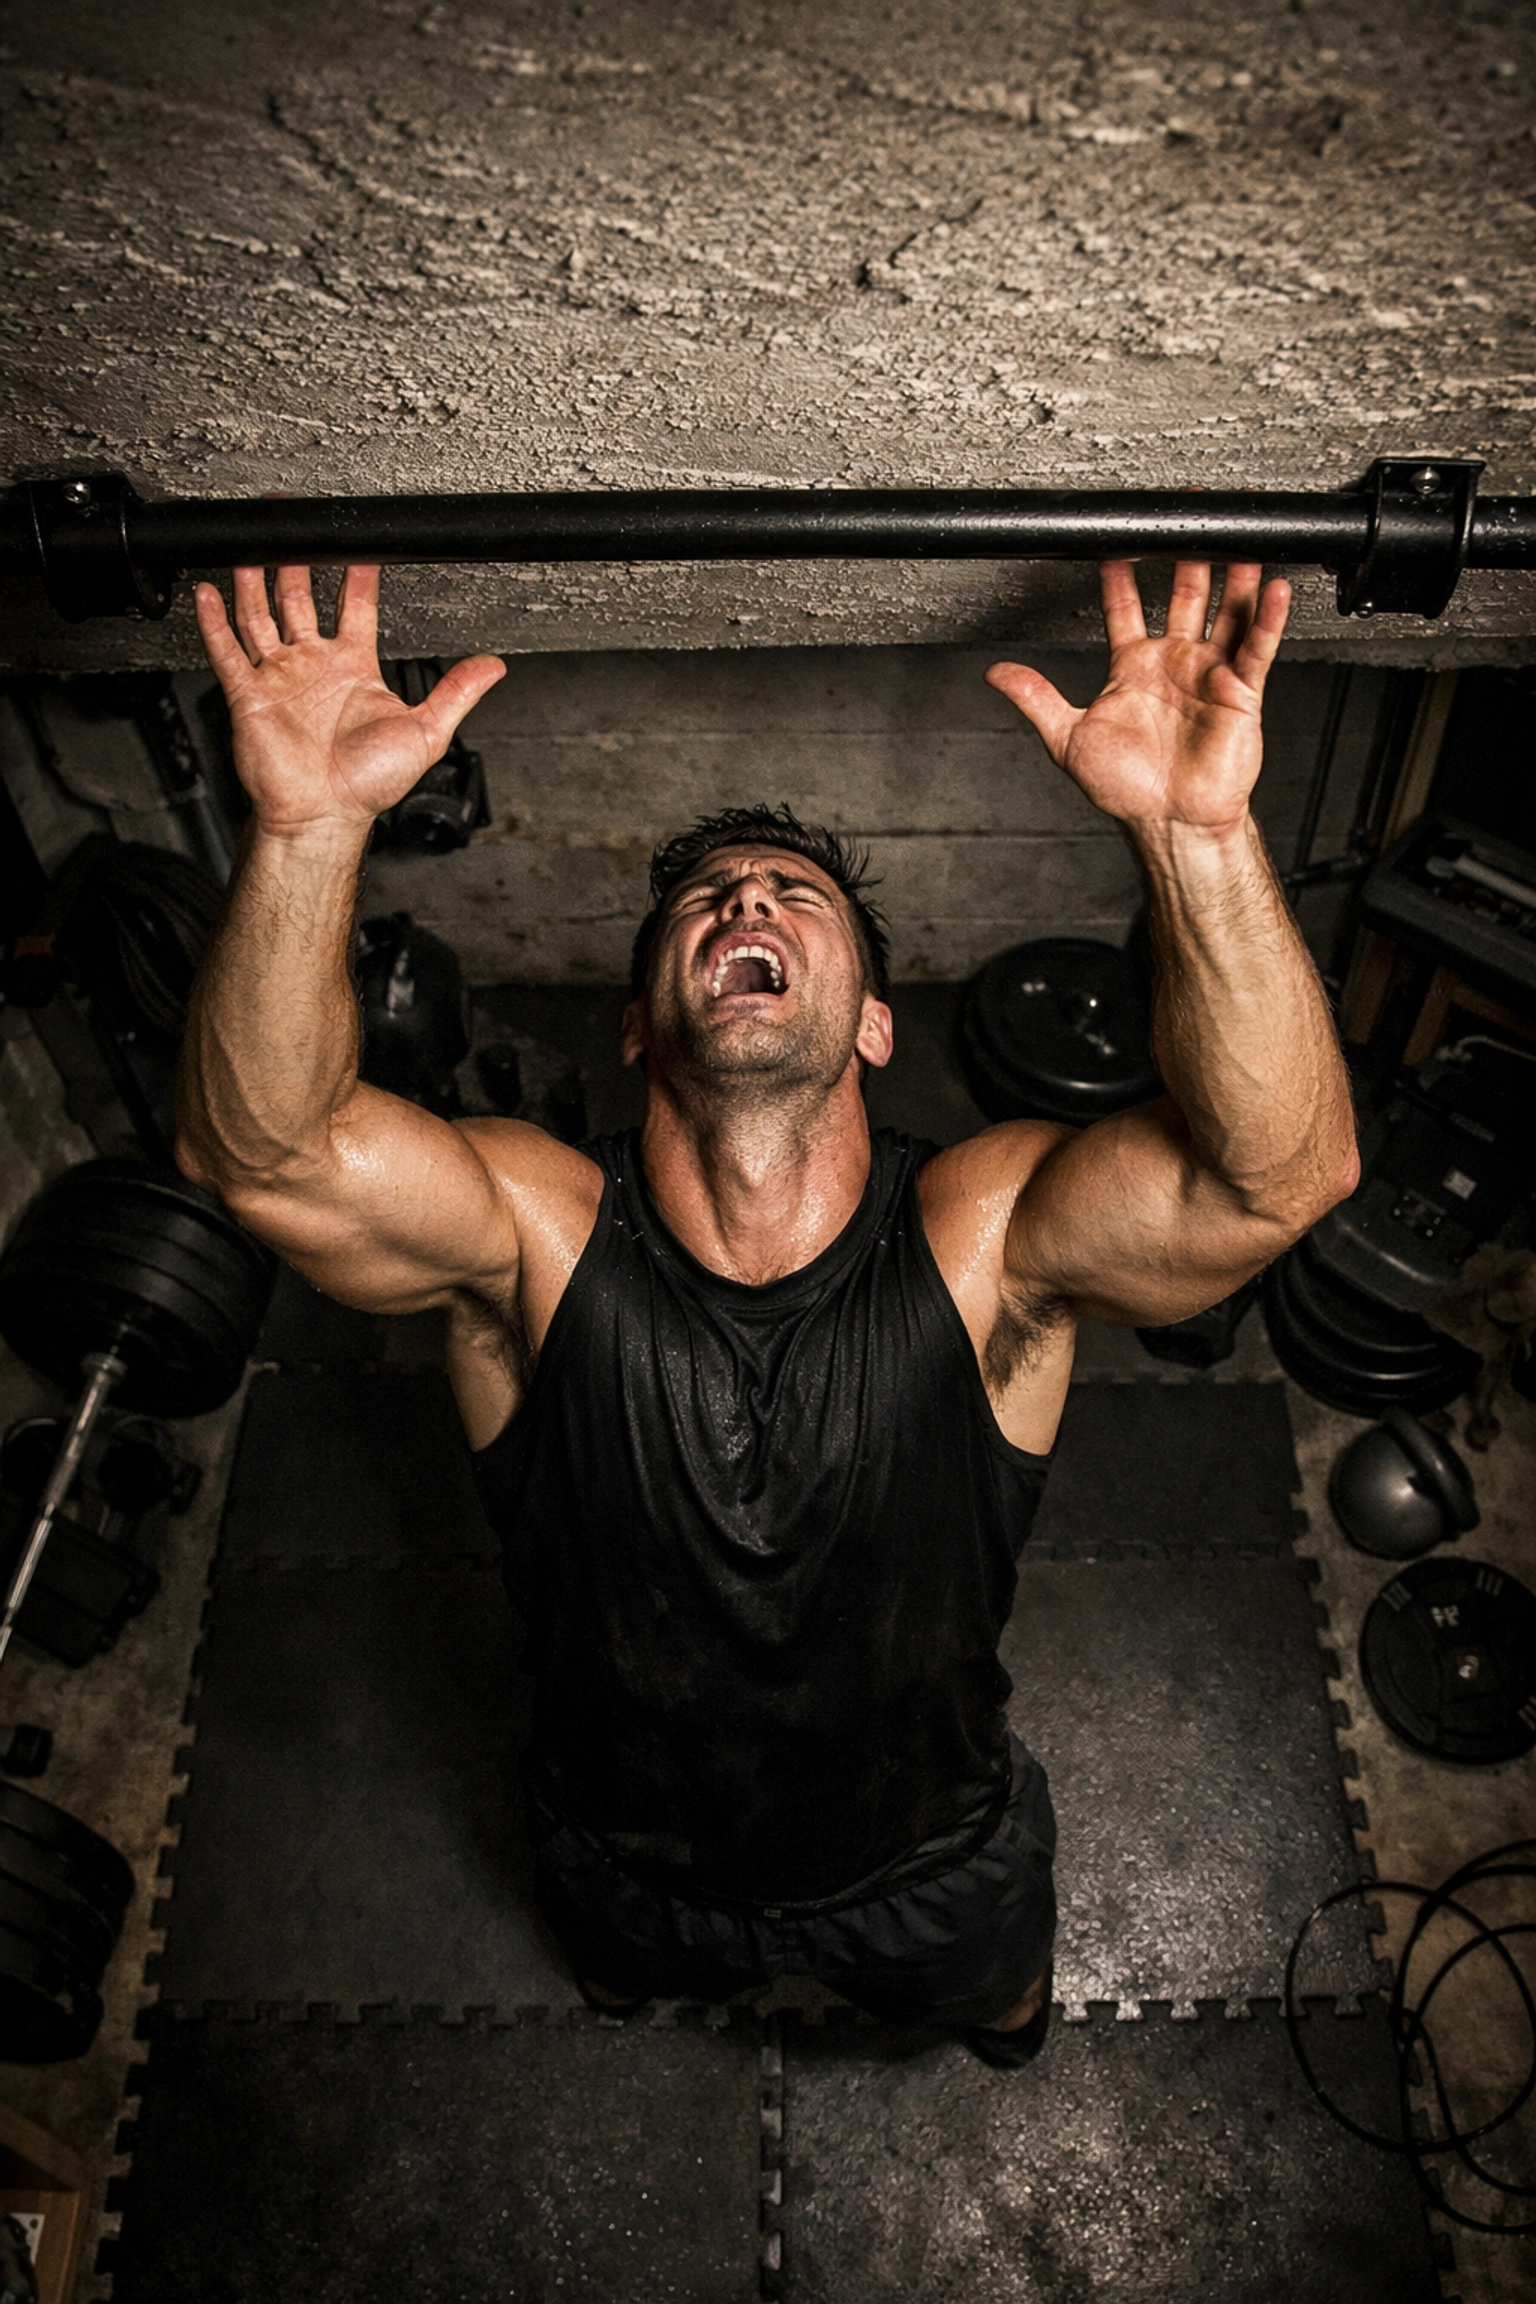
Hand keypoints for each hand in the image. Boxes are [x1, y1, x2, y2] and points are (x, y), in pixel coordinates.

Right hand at [194, 565, 504, 837]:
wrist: (324, 815)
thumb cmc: (368, 784)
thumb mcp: (426, 732)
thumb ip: (456, 692)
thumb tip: (494, 667)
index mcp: (353, 668)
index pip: (355, 604)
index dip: (358, 571)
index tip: (362, 540)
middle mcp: (314, 666)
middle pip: (300, 598)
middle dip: (296, 560)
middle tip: (293, 522)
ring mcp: (279, 677)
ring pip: (260, 614)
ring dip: (254, 580)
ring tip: (249, 543)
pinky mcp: (248, 693)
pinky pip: (226, 649)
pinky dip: (214, 620)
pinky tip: (208, 590)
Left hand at [985, 560, 1289, 837]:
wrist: (1169, 821)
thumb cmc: (1127, 788)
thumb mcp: (1068, 739)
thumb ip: (1036, 700)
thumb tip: (996, 674)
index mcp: (1134, 667)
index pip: (1125, 607)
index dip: (1120, 575)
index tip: (1114, 543)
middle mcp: (1174, 663)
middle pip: (1183, 595)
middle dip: (1185, 556)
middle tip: (1186, 518)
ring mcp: (1209, 673)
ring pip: (1226, 611)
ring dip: (1233, 575)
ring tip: (1238, 536)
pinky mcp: (1240, 691)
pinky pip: (1258, 648)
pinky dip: (1268, 618)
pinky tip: (1274, 589)